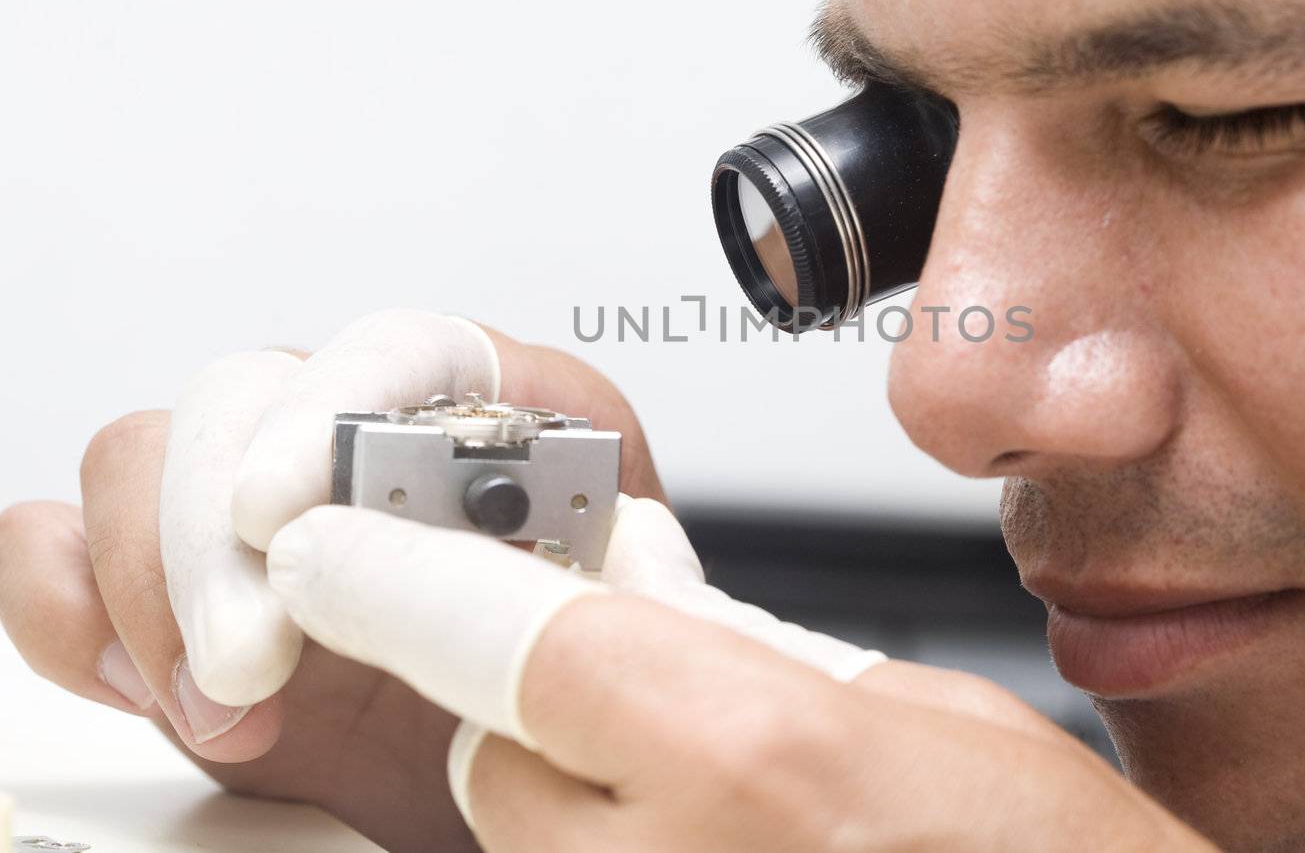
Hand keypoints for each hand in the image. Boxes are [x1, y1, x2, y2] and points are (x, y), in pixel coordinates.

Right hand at [0, 309, 663, 851]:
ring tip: (228, 706)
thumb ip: (581, 583)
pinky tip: (157, 687)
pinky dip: (77, 611)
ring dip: (156, 588)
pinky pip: (68, 546)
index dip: (333, 405)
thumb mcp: (613, 628)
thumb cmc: (572, 679)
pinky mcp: (181, 583)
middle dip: (222, 533)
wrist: (525, 761)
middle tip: (251, 662)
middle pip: (245, 395)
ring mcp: (265, 504)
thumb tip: (537, 568)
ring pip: (144, 458)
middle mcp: (365, 438)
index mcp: (496, 416)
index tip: (286, 510)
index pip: (404, 347)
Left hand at [267, 504, 1216, 851]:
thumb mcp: (912, 711)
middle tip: (629, 670)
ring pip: (520, 836)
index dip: (400, 580)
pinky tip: (711, 829)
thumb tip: (634, 580)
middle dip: (534, 697)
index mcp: (755, 758)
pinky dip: (608, 843)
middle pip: (492, 751)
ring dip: (571, 786)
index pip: (511, 640)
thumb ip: (743, 643)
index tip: (327, 546)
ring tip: (700, 780)